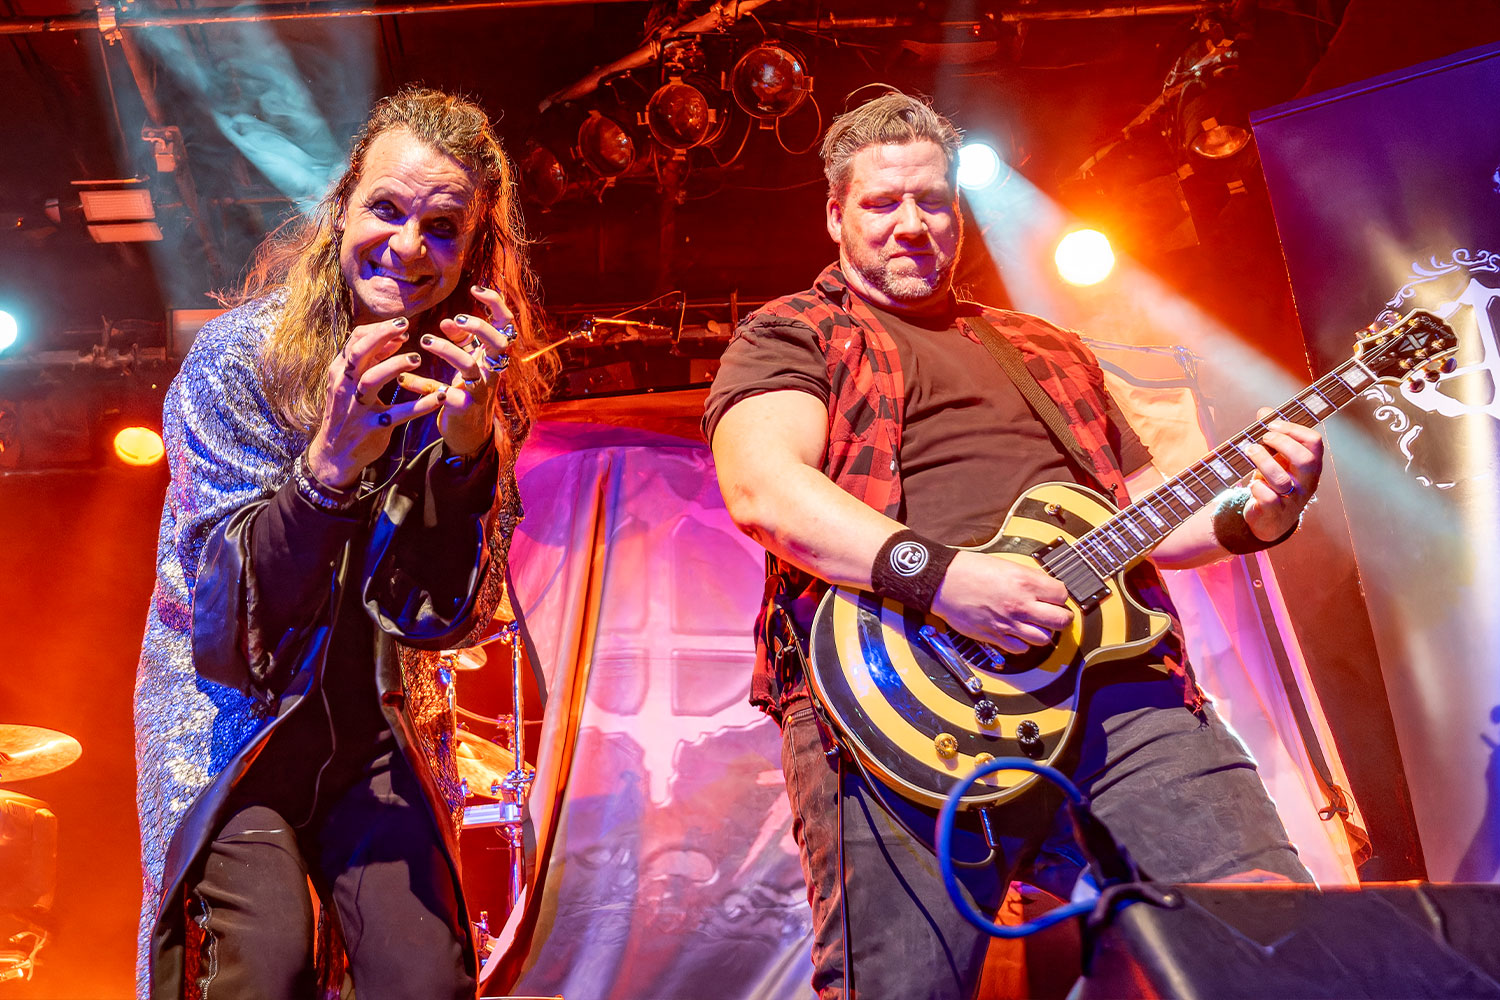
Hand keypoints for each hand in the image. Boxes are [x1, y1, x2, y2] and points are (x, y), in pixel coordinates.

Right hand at [307, 316, 445, 488]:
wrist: (335, 454)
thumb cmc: (348, 412)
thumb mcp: (352, 384)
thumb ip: (372, 361)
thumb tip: (394, 337)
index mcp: (341, 372)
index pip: (355, 340)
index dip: (378, 329)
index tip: (401, 325)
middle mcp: (345, 386)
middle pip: (359, 352)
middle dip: (381, 335)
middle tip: (405, 326)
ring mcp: (357, 407)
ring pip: (372, 380)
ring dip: (394, 366)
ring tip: (416, 358)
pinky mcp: (372, 427)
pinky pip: (397, 414)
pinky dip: (419, 405)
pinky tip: (440, 397)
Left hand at [400, 284, 514, 457]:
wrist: (467, 433)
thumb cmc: (466, 390)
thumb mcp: (466, 362)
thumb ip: (459, 341)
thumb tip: (447, 321)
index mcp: (493, 356)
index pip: (506, 324)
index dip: (496, 304)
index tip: (475, 288)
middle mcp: (493, 371)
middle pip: (500, 343)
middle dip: (479, 327)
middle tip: (456, 319)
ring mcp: (480, 390)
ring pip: (470, 366)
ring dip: (447, 351)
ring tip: (425, 340)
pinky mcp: (464, 408)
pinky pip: (444, 392)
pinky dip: (422, 384)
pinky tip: (405, 380)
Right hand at [930, 550, 1074, 653]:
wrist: (943, 583)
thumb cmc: (969, 570)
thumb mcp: (1006, 564)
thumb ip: (1028, 577)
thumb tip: (1043, 586)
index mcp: (1025, 582)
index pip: (1062, 595)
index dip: (1061, 596)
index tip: (1056, 597)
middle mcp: (1020, 604)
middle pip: (1060, 620)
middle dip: (1062, 618)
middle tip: (1057, 616)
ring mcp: (1009, 623)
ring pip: (1043, 639)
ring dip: (1043, 633)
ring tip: (1037, 625)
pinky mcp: (995, 636)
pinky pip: (1021, 649)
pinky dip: (1023, 644)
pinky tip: (1018, 633)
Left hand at [1242, 408, 1322, 540]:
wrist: (1270, 520)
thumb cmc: (1275, 483)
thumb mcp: (1277, 459)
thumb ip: (1273, 436)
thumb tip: (1264, 411)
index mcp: (1311, 466)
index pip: (1314, 443)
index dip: (1294, 429)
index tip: (1272, 425)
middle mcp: (1306, 483)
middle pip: (1306, 460)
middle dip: (1282, 443)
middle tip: (1263, 438)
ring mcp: (1292, 500)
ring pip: (1282, 480)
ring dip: (1263, 461)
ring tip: (1250, 451)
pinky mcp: (1274, 513)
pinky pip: (1268, 499)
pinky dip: (1257, 487)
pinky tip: (1253, 483)